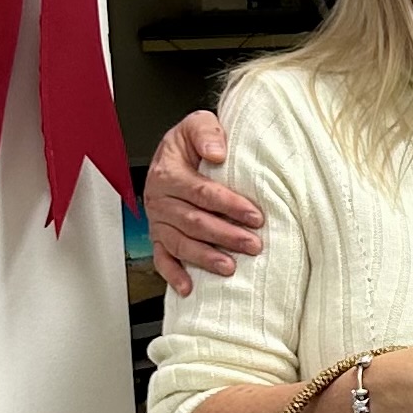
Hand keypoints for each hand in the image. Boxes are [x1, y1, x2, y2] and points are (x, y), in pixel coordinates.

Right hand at [143, 112, 263, 292]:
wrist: (174, 154)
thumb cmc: (189, 144)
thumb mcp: (196, 124)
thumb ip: (206, 131)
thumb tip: (216, 152)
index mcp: (167, 173)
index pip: (201, 192)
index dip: (229, 205)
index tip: (255, 215)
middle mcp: (159, 199)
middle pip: (193, 222)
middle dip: (225, 236)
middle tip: (253, 244)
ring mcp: (158, 221)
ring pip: (180, 243)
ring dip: (205, 258)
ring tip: (230, 267)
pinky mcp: (158, 237)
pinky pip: (162, 259)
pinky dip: (173, 275)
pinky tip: (189, 288)